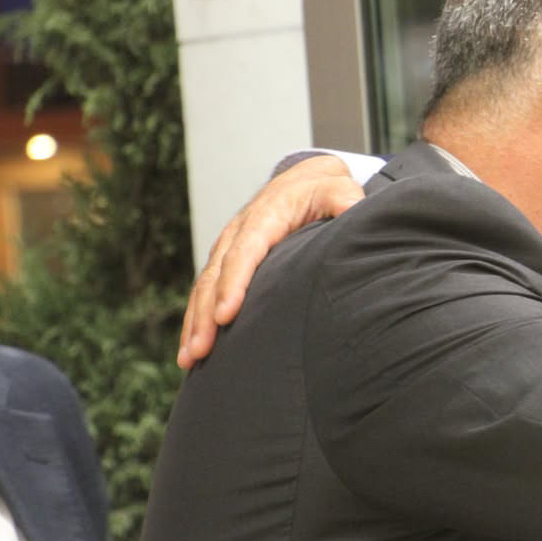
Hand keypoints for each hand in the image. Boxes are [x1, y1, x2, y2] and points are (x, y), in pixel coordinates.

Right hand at [178, 154, 363, 367]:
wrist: (302, 181)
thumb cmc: (322, 189)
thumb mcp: (336, 188)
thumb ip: (344, 198)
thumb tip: (352, 208)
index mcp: (263, 218)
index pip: (244, 254)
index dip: (234, 284)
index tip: (226, 316)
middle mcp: (238, 234)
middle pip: (216, 277)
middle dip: (205, 315)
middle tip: (200, 350)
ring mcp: (228, 249)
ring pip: (205, 288)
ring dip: (194, 323)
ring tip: (189, 359)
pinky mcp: (227, 262)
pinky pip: (206, 292)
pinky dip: (196, 319)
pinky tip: (192, 350)